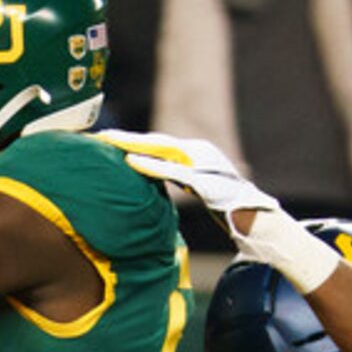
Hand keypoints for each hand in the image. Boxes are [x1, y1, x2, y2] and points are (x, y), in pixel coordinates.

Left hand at [115, 133, 281, 232]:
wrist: (252, 216)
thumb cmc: (222, 204)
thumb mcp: (195, 186)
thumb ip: (176, 175)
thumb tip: (153, 173)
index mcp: (194, 152)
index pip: (157, 144)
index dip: (132, 141)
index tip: (107, 139)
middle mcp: (197, 151)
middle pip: (155, 141)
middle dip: (126, 138)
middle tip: (99, 135)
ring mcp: (201, 163)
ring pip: (161, 149)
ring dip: (133, 145)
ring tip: (108, 142)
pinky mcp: (203, 179)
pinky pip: (172, 170)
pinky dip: (151, 165)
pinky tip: (131, 162)